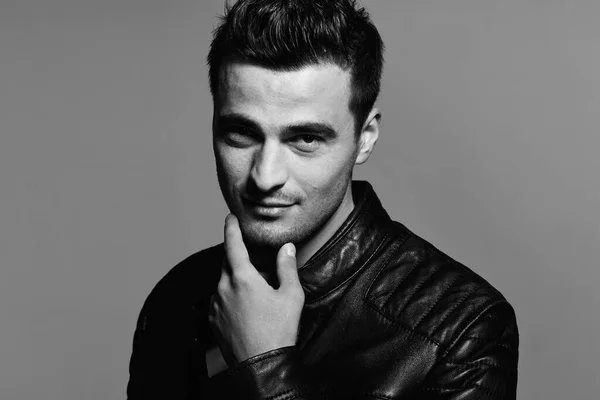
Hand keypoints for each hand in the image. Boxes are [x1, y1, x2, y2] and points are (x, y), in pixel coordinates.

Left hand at [208, 214, 304, 365]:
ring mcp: (215, 305)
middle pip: (228, 263)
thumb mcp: (291, 295)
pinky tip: (247, 309)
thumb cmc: (278, 330)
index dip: (231, 229)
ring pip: (224, 283)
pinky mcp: (213, 320)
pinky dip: (231, 297)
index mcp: (242, 278)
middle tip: (259, 267)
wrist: (261, 365)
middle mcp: (223, 288)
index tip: (230, 218)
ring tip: (258, 294)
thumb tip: (287, 248)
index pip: (233, 245)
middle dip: (241, 260)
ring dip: (237, 281)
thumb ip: (287, 267)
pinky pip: (220, 299)